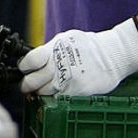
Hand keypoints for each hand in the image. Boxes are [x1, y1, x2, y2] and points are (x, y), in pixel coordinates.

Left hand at [18, 19, 137, 95]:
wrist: (113, 54)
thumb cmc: (89, 45)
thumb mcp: (65, 40)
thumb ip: (48, 50)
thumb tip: (34, 59)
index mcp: (53, 49)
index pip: (30, 61)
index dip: (24, 67)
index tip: (25, 69)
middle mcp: (59, 65)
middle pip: (33, 81)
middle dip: (27, 85)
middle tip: (28, 85)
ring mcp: (68, 80)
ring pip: (44, 92)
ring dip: (41, 92)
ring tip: (43, 89)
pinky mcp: (78, 91)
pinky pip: (59, 98)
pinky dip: (55, 97)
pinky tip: (57, 93)